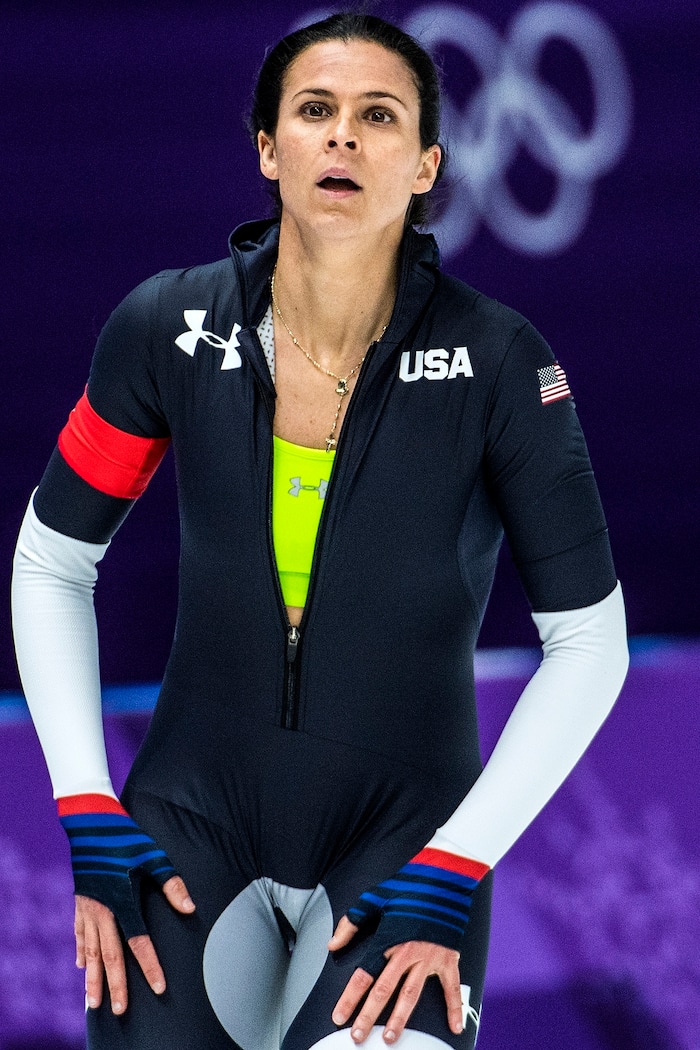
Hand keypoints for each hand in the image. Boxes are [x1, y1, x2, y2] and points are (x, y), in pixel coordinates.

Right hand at [58, 793, 194, 1012]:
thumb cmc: (127, 837)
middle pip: (109, 955)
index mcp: (121, 900)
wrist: (90, 821)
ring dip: (93, 977)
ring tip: (93, 1002)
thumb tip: (189, 907)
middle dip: (116, 985)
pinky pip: (78, 933)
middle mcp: (102, 909)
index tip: (158, 988)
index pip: (138, 942)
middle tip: (120, 1011)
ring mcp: (87, 907)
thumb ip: (171, 883)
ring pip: (89, 951)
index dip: (149, 966)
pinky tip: (80, 966)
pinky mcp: (79, 900)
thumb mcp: (153, 856)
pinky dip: (80, 951)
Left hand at [327, 848, 488, 1040]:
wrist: (441, 876)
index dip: (350, 998)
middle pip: (384, 990)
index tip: (339, 1016)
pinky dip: (455, 1008)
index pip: (363, 975)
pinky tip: (455, 1028)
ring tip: (390, 1038)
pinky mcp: (448, 958)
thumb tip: (333, 944)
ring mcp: (429, 957)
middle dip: (369, 1016)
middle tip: (358, 1037)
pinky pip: (452, 988)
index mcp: (387, 940)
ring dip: (400, 1019)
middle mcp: (406, 952)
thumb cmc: (406, 886)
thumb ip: (351, 923)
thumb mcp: (373, 898)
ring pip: (411, 995)